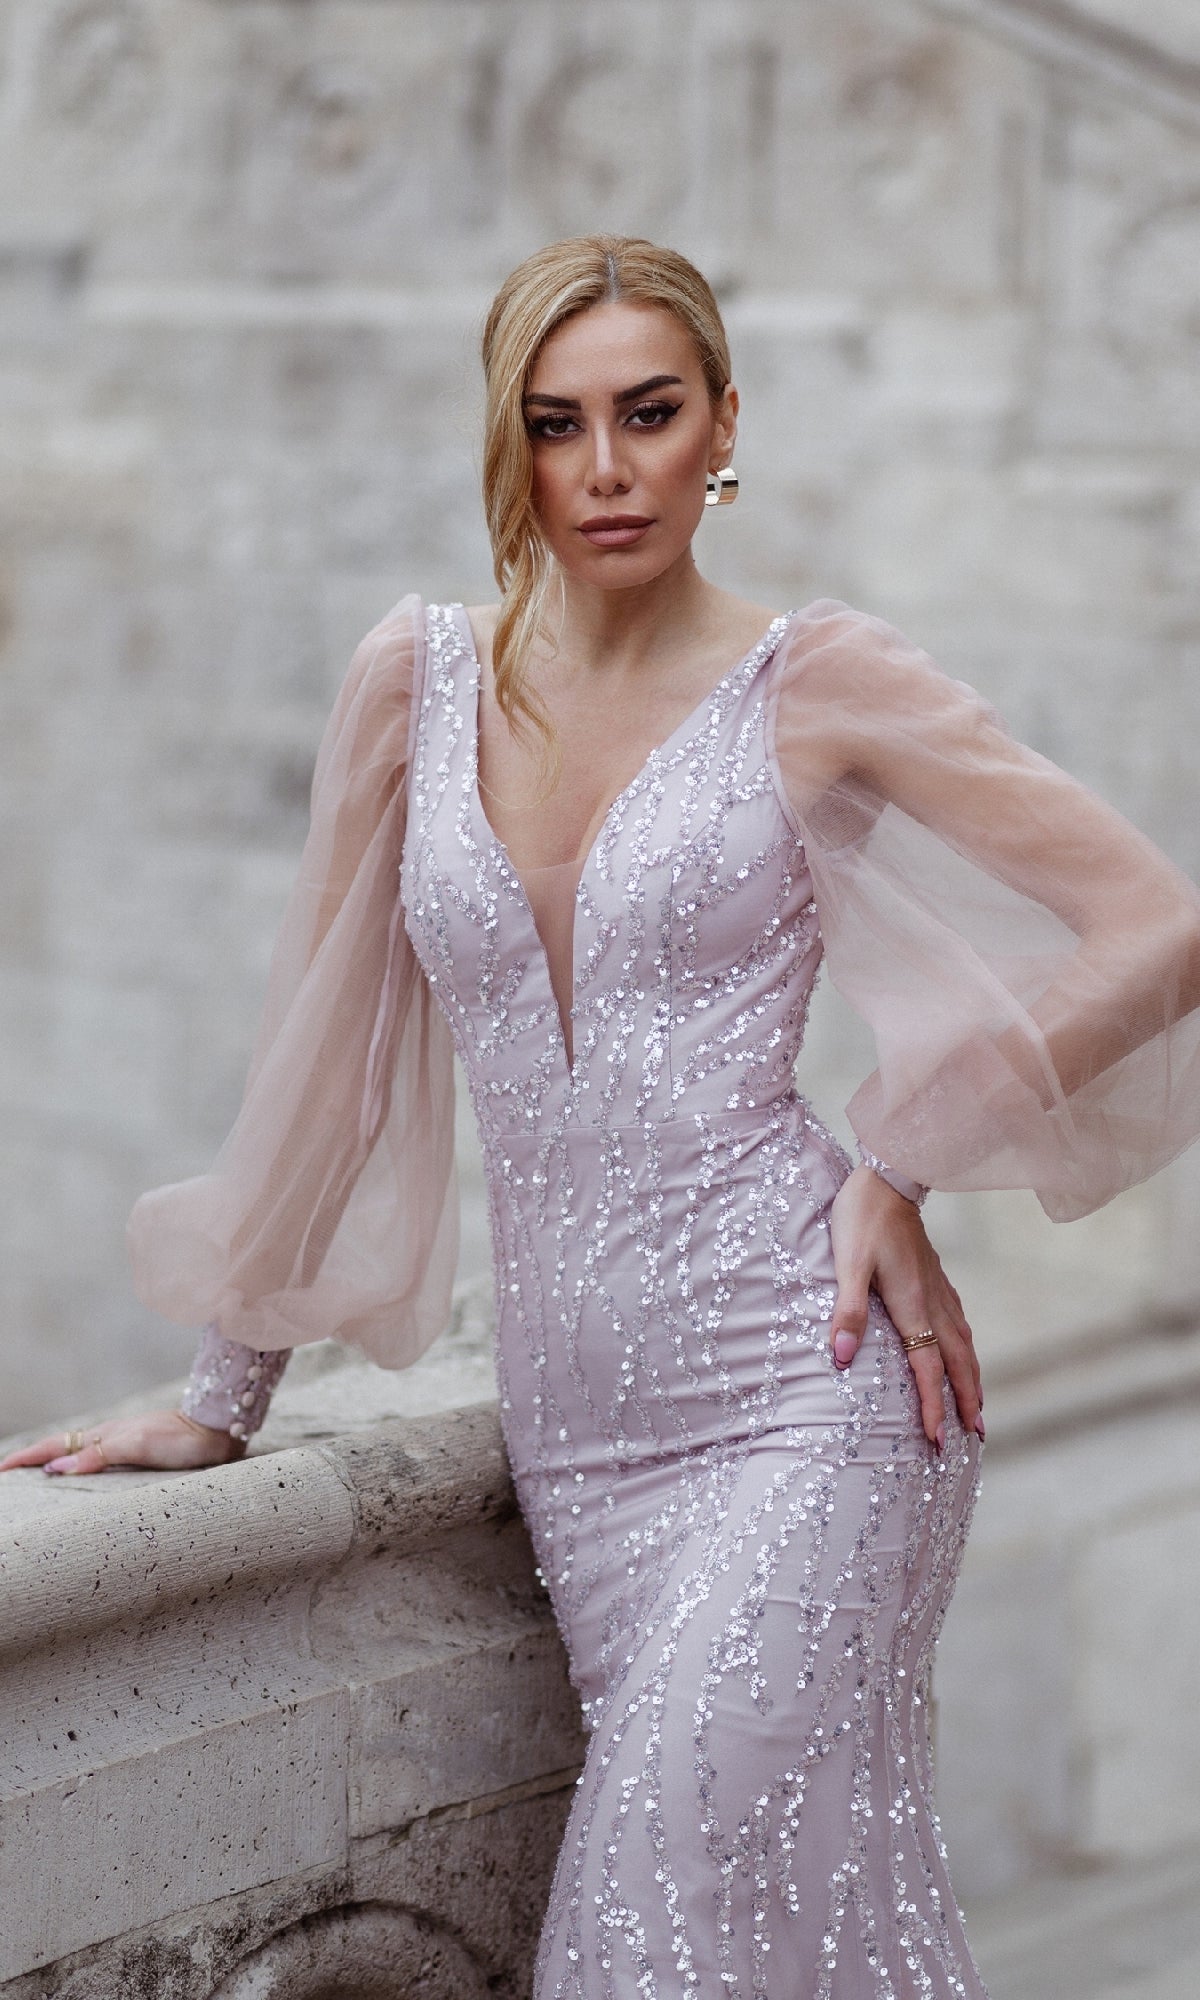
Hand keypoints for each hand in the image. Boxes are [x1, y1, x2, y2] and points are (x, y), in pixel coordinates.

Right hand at [0, 1410, 245, 1476]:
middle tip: (8, 1473)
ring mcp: (124, 1446)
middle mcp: (110, 1440)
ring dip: (53, 1464)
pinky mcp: (140, 1455)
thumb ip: (97, 1456)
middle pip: (61, 1450)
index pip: (55, 1448)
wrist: (218, 1431)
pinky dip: (78, 1469)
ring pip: (78, 1456)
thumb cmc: (181, 1439)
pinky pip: (97, 1463)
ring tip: (32, 1477)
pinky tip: (80, 1477)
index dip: (26, 1458)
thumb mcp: (137, 1446)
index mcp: (104, 1436)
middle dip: (31, 1460)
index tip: (1, 1469)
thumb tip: (55, 1469)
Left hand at [828, 1165, 983, 1450]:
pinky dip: (967, 1350)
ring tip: (978, 1407)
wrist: (888, 1178)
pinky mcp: (937, 1277)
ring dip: (972, 1379)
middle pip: (957, 1362)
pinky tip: (964, 1353)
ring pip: (964, 1344)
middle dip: (966, 1401)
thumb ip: (847, 1312)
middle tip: (975, 1437)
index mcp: (913, 1304)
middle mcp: (933, 1302)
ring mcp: (939, 1289)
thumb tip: (842, 1359)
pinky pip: (960, 1324)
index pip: (928, 1368)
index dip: (933, 1406)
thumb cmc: (862, 1219)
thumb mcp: (847, 1265)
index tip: (939, 1441)